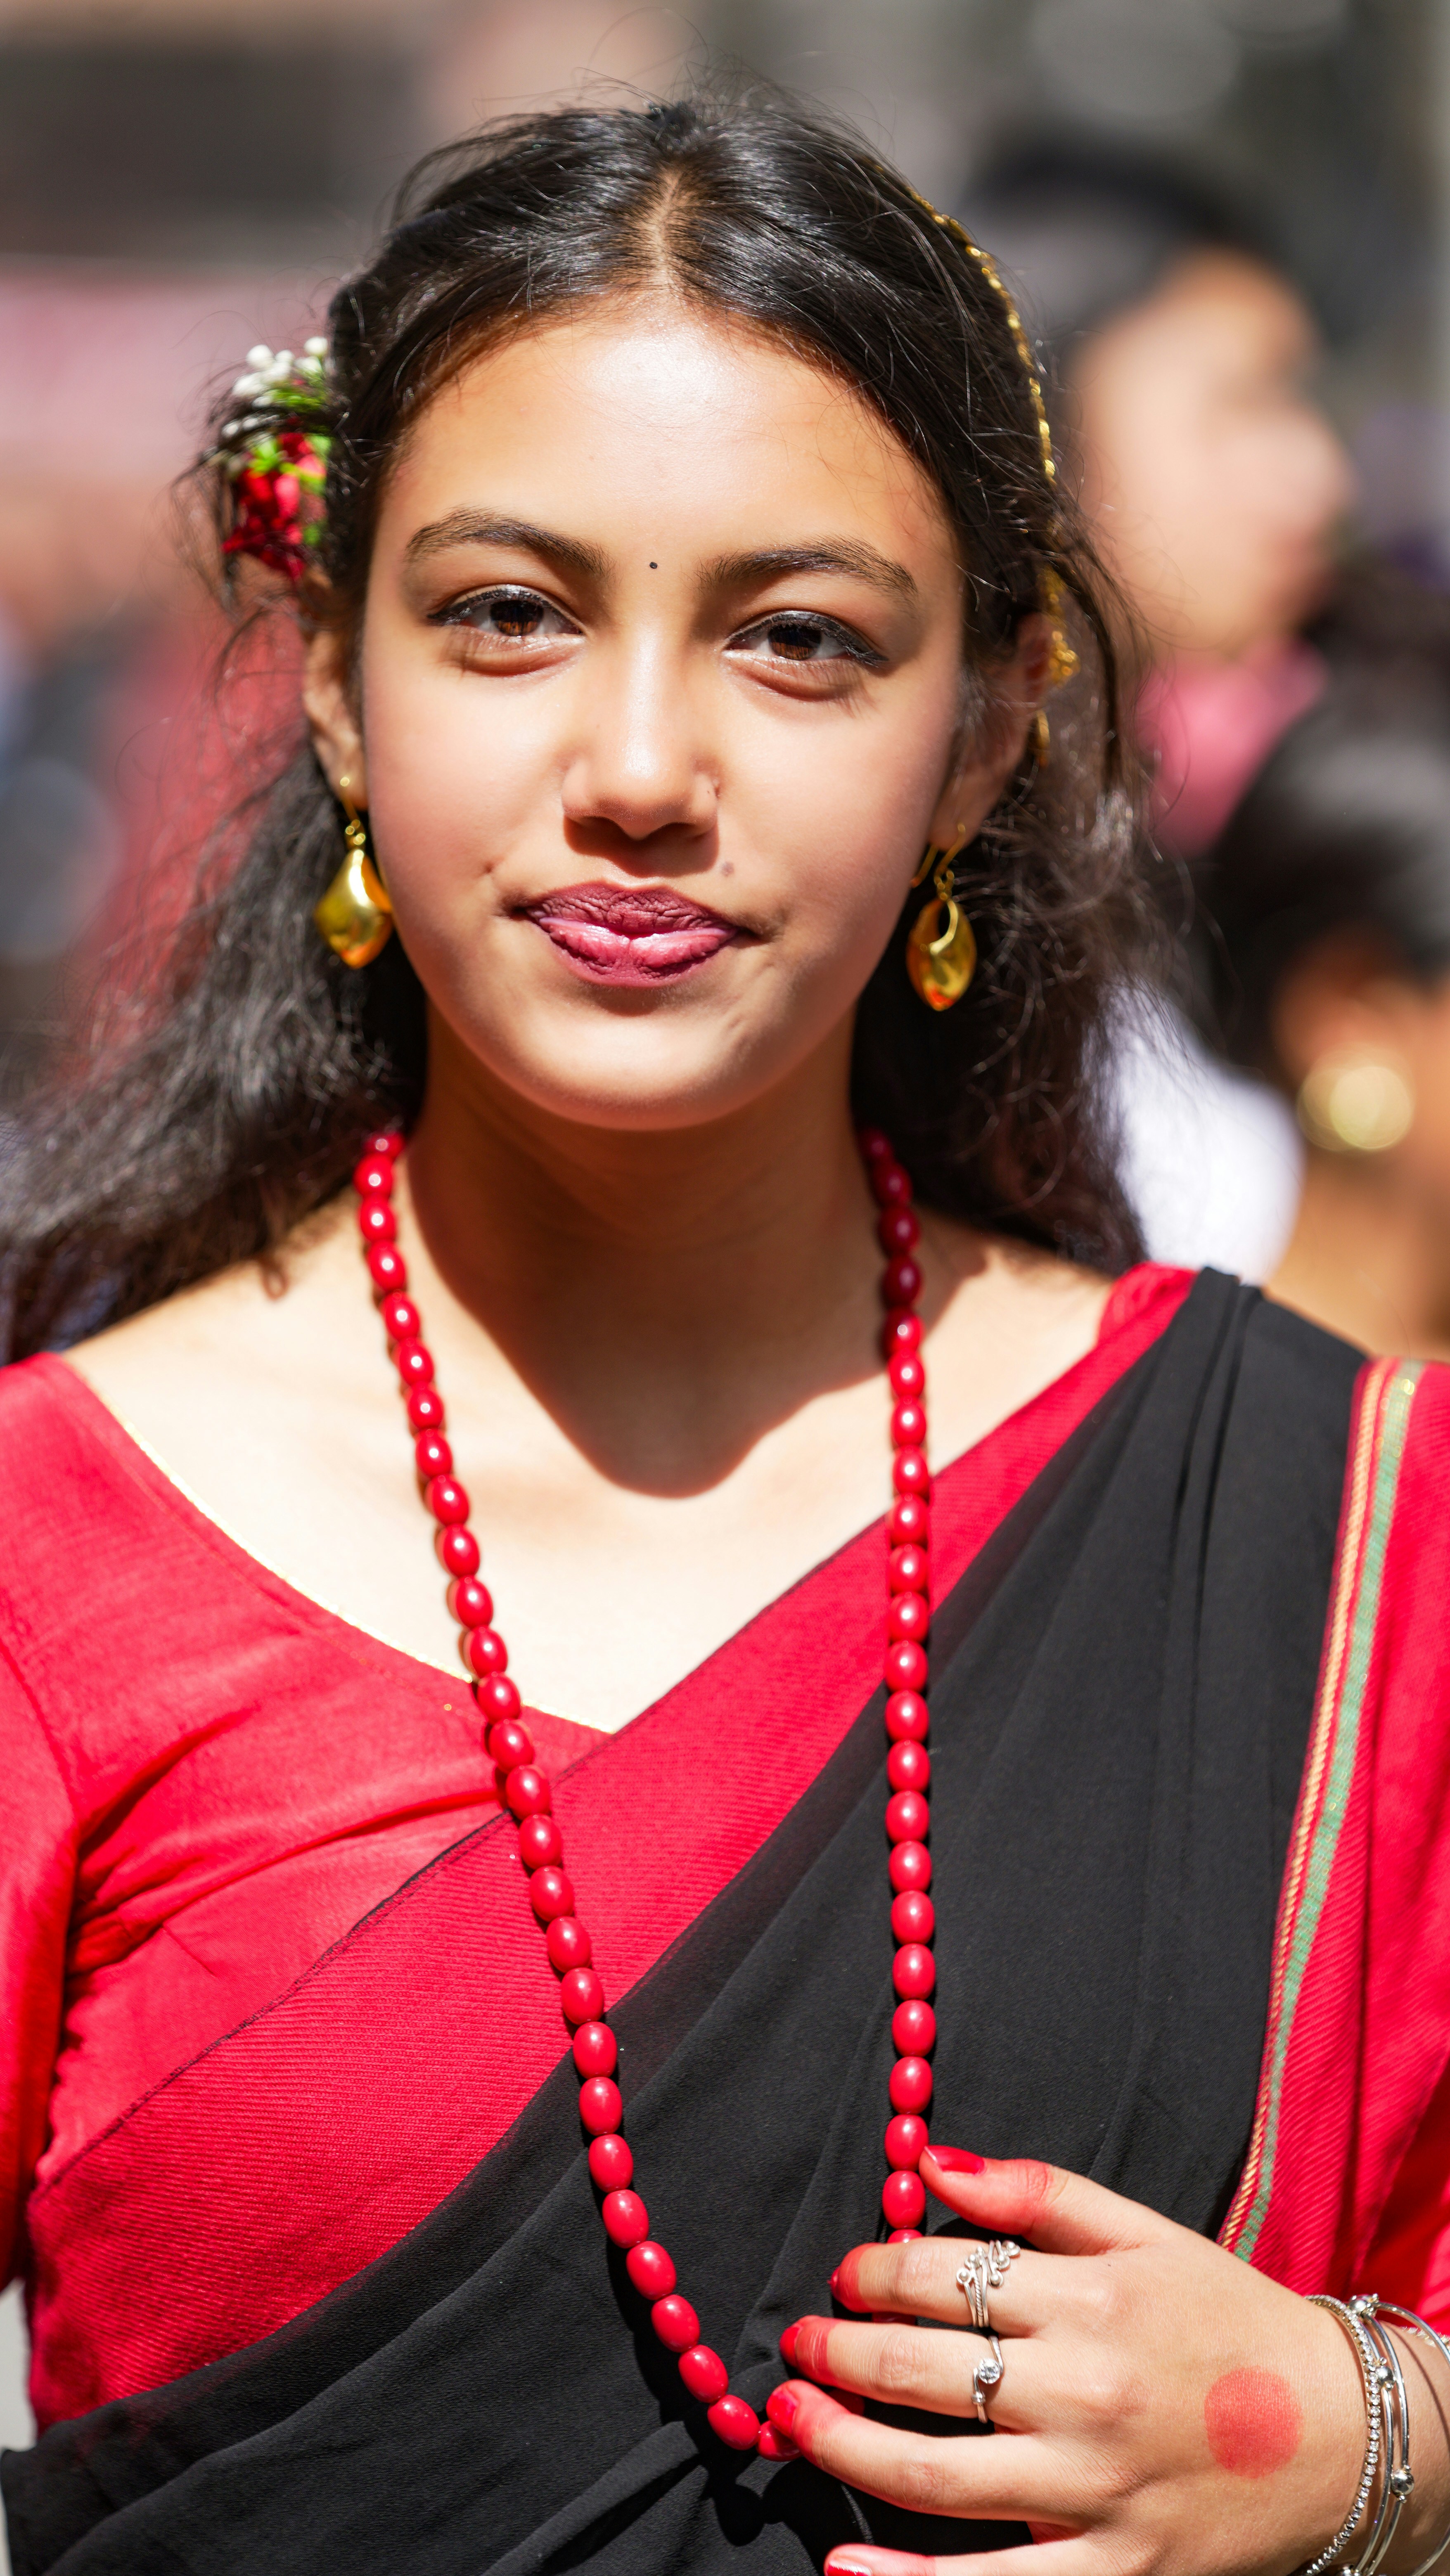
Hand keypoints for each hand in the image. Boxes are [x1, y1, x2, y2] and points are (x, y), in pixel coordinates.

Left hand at [767, 2147, 1376, 2575]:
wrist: (1339, 2433)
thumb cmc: (1227, 2321)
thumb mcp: (1144, 2233)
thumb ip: (1036, 2192)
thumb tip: (930, 2160)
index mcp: (1089, 2302)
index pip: (938, 2277)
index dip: (870, 2271)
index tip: (843, 2275)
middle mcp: (1084, 2395)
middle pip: (918, 2372)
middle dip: (835, 2355)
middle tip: (794, 2348)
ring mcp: (1094, 2492)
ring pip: (930, 2476)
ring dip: (840, 2447)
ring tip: (789, 2424)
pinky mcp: (1113, 2572)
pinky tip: (843, 2569)